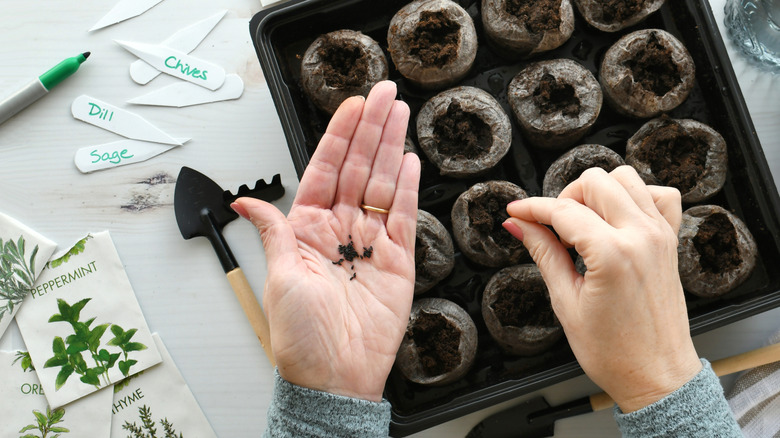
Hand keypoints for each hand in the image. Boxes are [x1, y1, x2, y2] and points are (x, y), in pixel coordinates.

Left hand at [232, 81, 419, 402]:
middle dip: (370, 129)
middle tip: (384, 94)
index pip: (324, 169)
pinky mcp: (397, 260)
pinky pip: (402, 215)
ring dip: (391, 147)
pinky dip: (407, 186)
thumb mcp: (279, 277)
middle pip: (356, 168)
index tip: (352, 106)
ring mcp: (370, 243)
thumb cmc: (301, 337)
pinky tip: (410, 159)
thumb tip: (244, 203)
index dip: (338, 136)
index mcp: (306, 229)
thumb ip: (273, 232)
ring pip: (381, 183)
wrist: (334, 376)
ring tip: (399, 113)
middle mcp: (339, 230)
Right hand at [504, 166, 700, 411]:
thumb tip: (518, 225)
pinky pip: (659, 196)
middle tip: (551, 226)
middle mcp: (641, 237)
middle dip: (565, 197)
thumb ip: (543, 253)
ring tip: (582, 221)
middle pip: (595, 182)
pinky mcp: (670, 242)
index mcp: (612, 254)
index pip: (562, 211)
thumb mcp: (566, 302)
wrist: (656, 376)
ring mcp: (660, 236)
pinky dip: (636, 196)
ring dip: (598, 192)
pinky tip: (617, 217)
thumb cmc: (614, 352)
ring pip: (626, 178)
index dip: (531, 208)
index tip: (515, 211)